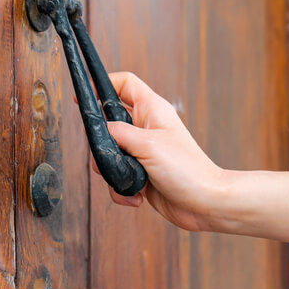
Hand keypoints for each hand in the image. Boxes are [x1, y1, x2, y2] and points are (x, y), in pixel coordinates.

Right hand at [93, 72, 226, 231]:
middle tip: (107, 152)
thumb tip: (99, 131)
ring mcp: (142, 152)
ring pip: (109, 153)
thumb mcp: (147, 144)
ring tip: (127, 180)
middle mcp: (145, 128)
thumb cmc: (187, 169)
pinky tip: (136, 196)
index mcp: (151, 110)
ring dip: (112, 170)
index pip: (124, 84)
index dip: (103, 84)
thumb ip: (118, 132)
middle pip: (108, 122)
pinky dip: (122, 188)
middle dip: (102, 142)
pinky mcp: (141, 174)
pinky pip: (118, 177)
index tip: (84, 96)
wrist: (205, 204)